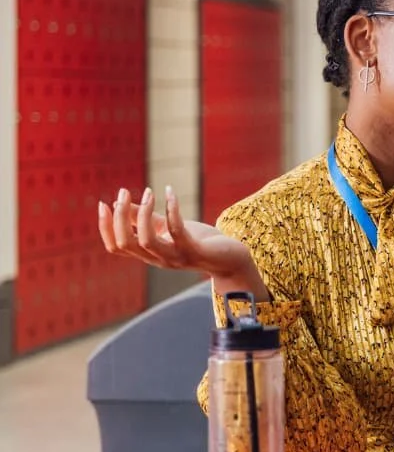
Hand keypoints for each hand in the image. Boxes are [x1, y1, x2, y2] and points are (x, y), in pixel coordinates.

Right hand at [98, 186, 267, 296]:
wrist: (232, 259)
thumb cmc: (199, 241)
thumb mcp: (167, 227)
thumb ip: (145, 218)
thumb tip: (121, 203)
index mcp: (149, 254)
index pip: (116, 247)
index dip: (105, 227)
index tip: (104, 204)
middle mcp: (158, 259)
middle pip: (126, 243)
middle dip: (119, 217)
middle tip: (123, 192)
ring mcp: (175, 257)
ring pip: (146, 241)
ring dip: (143, 213)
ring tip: (148, 192)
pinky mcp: (194, 251)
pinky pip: (177, 231)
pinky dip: (172, 210)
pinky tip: (170, 192)